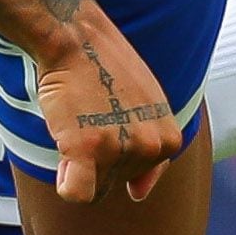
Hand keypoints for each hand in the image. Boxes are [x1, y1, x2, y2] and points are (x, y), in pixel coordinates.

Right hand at [39, 0, 186, 202]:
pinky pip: (77, 193)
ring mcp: (121, 148)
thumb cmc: (106, 71)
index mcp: (169, 139)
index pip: (139, 177)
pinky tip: (65, 157)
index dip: (117, 154)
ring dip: (77, 165)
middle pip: (115, 184)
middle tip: (89, 118)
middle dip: (97, 161)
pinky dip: (67, 184)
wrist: (77, 39)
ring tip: (78, 124)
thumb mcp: (148, 106)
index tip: (109, 120)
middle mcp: (151, 146)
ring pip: (93, 188)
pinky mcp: (88, 149)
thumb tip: (138, 195)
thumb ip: (152, 149)